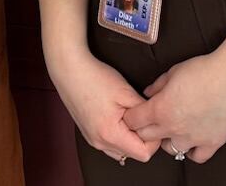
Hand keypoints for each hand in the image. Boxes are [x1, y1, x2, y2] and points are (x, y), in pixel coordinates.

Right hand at [45, 43, 156, 165]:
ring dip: (130, 137)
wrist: (70, 71)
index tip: (152, 122)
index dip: (153, 139)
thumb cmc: (94, 78)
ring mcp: (93, 140)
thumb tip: (155, 121)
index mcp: (110, 134)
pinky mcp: (89, 135)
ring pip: (122, 151)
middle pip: (133, 154)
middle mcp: (99, 142)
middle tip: (141, 115)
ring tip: (128, 114)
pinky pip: (111, 144)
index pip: (143, 154)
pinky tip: (118, 116)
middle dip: (142, 138)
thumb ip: (144, 112)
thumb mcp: (126, 92)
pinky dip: (119, 135)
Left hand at [122, 52, 225, 165]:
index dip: (132, 115)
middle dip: (145, 128)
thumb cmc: (205, 70)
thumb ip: (157, 85)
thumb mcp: (174, 71)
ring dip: (167, 139)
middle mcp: (173, 128)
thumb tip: (148, 93)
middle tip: (152, 118)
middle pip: (147, 137)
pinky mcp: (212, 142)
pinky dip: (192, 150)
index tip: (134, 112)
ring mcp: (193, 138)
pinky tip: (193, 139)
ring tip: (174, 127)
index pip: (133, 121)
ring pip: (170, 149)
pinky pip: (196, 156)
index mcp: (160, 109)